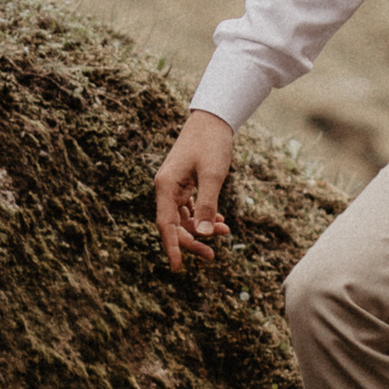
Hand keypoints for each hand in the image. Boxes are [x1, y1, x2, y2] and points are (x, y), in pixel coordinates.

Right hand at [154, 112, 236, 270]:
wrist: (213, 120)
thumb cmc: (211, 144)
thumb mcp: (213, 176)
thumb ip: (207, 206)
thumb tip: (203, 235)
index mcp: (166, 186)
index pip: (165, 224)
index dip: (171, 247)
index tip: (178, 268)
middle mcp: (166, 188)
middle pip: (173, 225)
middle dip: (192, 241)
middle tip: (212, 256)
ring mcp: (174, 186)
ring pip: (182, 218)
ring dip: (200, 229)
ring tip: (224, 232)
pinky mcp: (183, 183)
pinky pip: (189, 208)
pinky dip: (202, 217)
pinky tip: (219, 221)